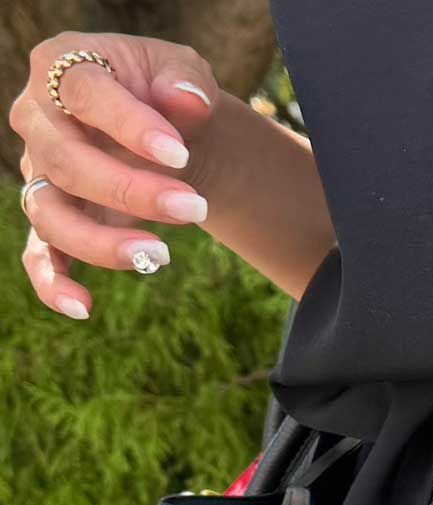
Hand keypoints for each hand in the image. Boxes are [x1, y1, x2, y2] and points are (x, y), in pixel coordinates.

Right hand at [9, 32, 219, 320]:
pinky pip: (38, 255)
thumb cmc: (166, 96)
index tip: (180, 154)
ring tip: (161, 256)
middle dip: (131, 192)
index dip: (129, 126)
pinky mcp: (52, 218)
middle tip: (194, 209)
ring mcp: (39, 173)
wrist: (165, 134)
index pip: (85, 93)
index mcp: (64, 68)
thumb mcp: (180, 71)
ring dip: (102, 242)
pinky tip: (83, 307)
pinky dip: (52, 283)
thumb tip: (189, 101)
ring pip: (49, 214)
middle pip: (66, 161)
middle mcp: (39, 120)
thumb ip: (184, 78)